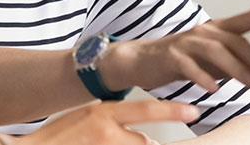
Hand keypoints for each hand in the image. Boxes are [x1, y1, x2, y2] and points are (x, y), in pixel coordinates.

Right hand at [0, 101, 197, 144]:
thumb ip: (107, 119)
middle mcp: (106, 132)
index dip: (171, 109)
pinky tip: (99, 144)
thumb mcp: (82, 117)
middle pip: (144, 142)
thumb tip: (132, 128)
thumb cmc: (56, 136)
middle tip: (130, 142)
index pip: (145, 109)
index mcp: (102, 113)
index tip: (194, 110)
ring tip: (102, 141)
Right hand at [105, 0, 249, 92]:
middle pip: (234, 41)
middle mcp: (203, 32)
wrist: (143, 61)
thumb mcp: (216, 63)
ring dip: (235, 67)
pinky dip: (202, 76)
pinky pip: (188, 65)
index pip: (243, 21)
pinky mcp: (171, 56)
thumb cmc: (185, 61)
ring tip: (249, 84)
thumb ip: (242, 68)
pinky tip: (213, 88)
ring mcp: (186, 42)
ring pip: (214, 50)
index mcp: (216, 31)